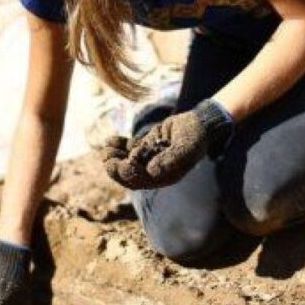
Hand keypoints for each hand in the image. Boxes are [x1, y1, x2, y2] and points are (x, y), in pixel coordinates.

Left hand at [102, 99, 233, 188]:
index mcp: (164, 176)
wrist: (199, 123)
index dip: (128, 174)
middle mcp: (155, 170)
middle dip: (116, 168)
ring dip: (114, 157)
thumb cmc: (195, 136)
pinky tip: (110, 140)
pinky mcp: (146, 146)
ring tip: (106, 149)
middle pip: (129, 174)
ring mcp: (149, 158)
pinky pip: (128, 148)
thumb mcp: (186, 147)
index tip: (121, 163)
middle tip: (106, 159)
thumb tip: (151, 171)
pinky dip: (118, 145)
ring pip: (126, 161)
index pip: (141, 180)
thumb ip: (171, 159)